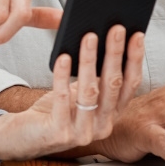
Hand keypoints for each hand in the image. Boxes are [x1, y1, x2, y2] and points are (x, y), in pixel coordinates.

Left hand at [0, 25, 143, 159]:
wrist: (27, 136)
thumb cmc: (55, 110)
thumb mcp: (80, 92)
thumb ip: (94, 75)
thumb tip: (101, 37)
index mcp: (111, 114)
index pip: (130, 85)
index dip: (135, 60)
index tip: (137, 35)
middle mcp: (102, 125)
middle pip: (113, 85)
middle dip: (115, 54)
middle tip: (116, 29)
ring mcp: (82, 132)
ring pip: (90, 91)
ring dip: (90, 61)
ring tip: (88, 37)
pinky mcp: (60, 132)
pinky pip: (62, 100)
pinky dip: (63, 77)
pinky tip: (63, 58)